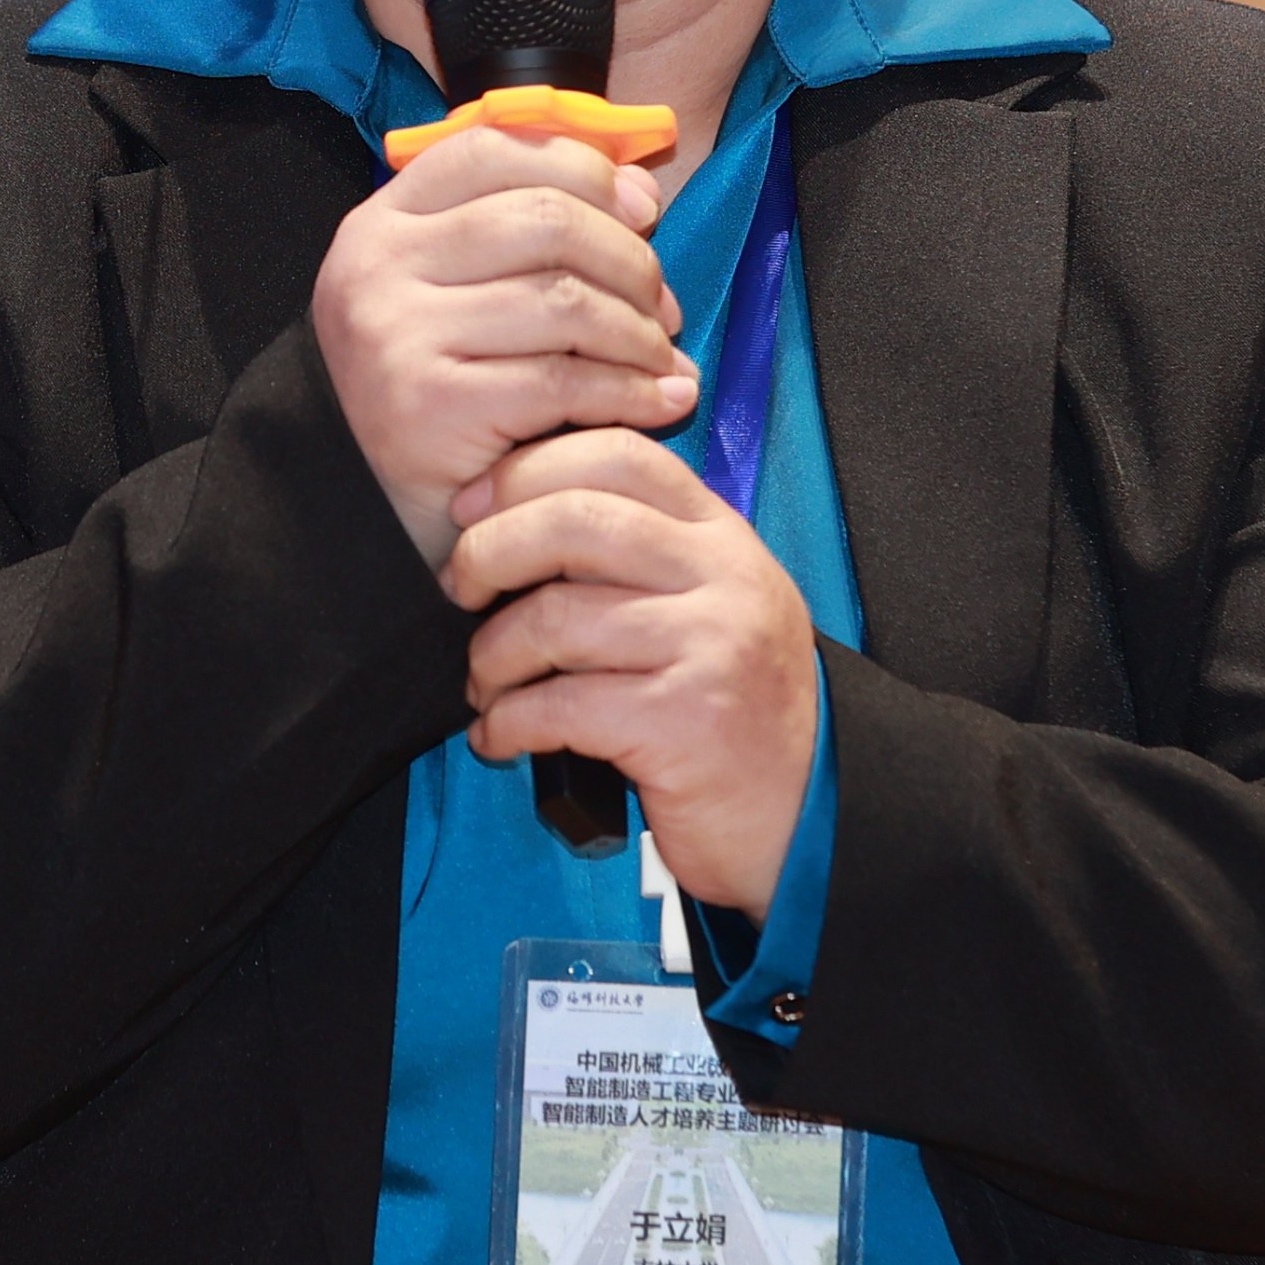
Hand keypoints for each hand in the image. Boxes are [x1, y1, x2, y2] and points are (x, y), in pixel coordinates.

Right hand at [314, 124, 694, 565]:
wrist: (364, 506)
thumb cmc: (436, 389)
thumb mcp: (455, 291)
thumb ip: (526, 230)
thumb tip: (638, 191)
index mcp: (383, 221)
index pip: (494, 147)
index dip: (584, 168)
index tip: (640, 213)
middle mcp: (379, 266)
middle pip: (546, 218)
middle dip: (630, 260)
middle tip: (663, 307)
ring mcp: (398, 333)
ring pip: (564, 299)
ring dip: (639, 332)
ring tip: (663, 360)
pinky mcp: (431, 406)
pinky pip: (564, 380)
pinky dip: (631, 391)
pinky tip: (661, 402)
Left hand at [446, 428, 819, 906]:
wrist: (804, 809)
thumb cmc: (733, 708)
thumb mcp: (710, 606)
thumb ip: (645, 555)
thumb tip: (524, 517)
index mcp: (721, 536)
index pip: (618, 456)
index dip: (528, 469)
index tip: (472, 505)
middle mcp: (722, 578)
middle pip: (573, 521)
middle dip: (489, 553)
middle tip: (460, 590)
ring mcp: (708, 646)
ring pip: (555, 618)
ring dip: (492, 657)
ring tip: (486, 685)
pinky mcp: (684, 720)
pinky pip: (559, 705)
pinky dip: (507, 722)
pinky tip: (500, 737)